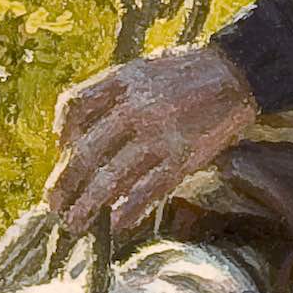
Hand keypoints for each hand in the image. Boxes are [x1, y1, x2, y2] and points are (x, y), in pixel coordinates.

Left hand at [46, 40, 259, 237]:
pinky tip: (116, 224)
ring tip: (75, 223)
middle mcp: (136, 107)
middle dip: (64, 183)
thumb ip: (114, 94)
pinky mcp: (183, 157)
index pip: (74, 106)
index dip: (62, 133)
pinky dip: (128, 211)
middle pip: (85, 151)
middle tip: (54, 204)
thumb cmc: (187, 74)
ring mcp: (159, 134)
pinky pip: (147, 191)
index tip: (64, 152)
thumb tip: (79, 135)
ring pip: (111, 178)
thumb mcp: (144, 68)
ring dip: (88, 206)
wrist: (238, 74)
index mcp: (123, 79)